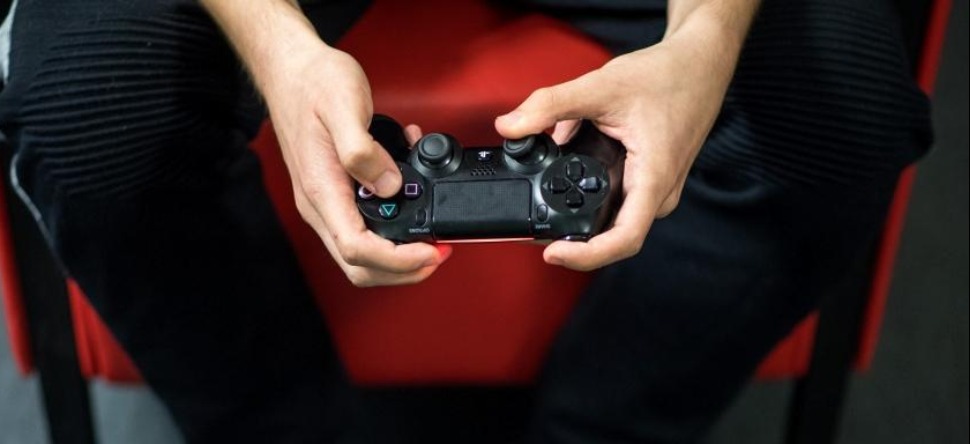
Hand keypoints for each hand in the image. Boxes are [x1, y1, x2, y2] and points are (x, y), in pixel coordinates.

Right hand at [264, 45, 451, 286]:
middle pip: (359, 265)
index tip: (430, 252)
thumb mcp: (344, 105)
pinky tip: (410, 196)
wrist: (291, 71)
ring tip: (430, 234)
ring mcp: (326, 201)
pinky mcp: (335, 192)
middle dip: (402, 270)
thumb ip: (364, 149)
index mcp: (322, 190)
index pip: (357, 249)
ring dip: (398, 253)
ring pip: (362, 252)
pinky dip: (392, 222)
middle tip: (438, 254)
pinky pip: (363, 224)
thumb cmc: (313, 84)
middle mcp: (321, 204)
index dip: (397, 261)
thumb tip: (389, 184)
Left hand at [495, 5, 753, 270]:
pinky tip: (573, 158)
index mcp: (654, 179)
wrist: (700, 63)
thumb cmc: (667, 75)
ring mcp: (654, 189)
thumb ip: (550, 106)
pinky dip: (588, 182)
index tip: (553, 253)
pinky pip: (615, 195)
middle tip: (532, 219)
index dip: (586, 256)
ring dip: (578, 200)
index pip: (623, 240)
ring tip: (550, 177)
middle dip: (569, 229)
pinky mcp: (648, 180)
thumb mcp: (601, 86)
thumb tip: (509, 126)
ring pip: (609, 213)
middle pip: (610, 233)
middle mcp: (658, 193)